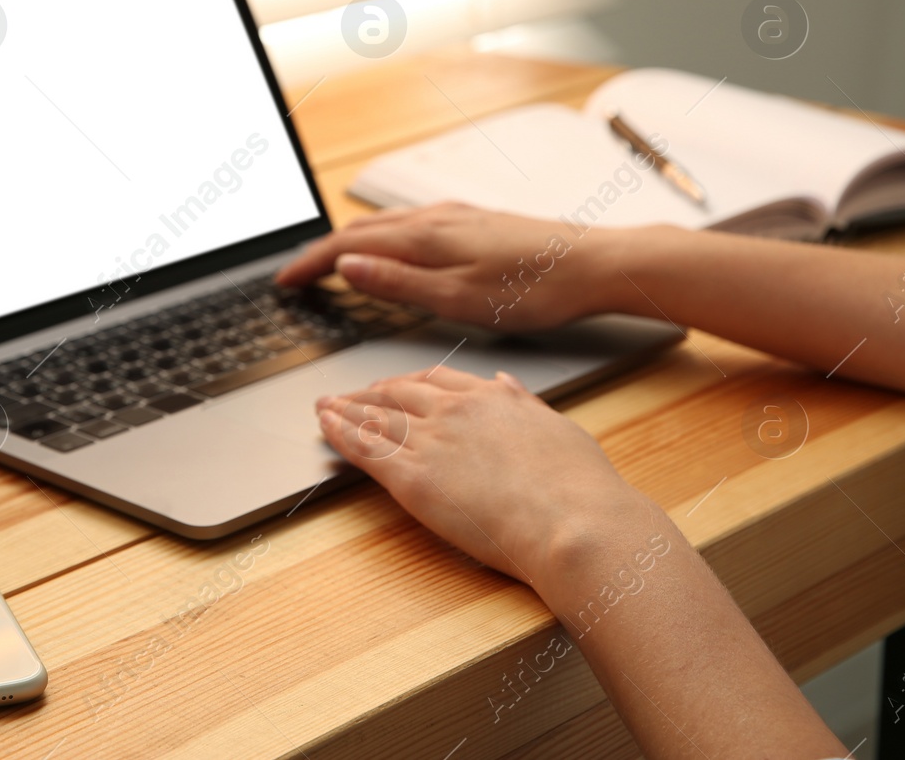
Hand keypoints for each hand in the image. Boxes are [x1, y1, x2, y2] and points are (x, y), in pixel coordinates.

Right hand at [277, 203, 617, 330]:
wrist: (595, 263)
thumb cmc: (535, 287)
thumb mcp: (460, 298)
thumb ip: (400, 284)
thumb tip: (348, 268)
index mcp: (425, 237)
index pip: (347, 246)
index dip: (310, 264)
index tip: (284, 281)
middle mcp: (435, 218)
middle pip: (360, 230)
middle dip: (321, 251)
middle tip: (296, 275)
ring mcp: (456, 217)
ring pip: (385, 226)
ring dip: (350, 243)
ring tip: (330, 264)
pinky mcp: (474, 222)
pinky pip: (409, 226)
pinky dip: (381, 239)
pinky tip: (390, 252)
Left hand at [315, 366, 651, 588]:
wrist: (574, 523)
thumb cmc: (580, 490)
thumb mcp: (558, 429)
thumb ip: (525, 404)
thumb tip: (506, 383)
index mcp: (492, 399)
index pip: (437, 381)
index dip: (409, 383)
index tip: (395, 386)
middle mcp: (456, 411)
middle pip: (398, 392)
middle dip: (369, 393)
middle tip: (349, 396)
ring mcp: (431, 442)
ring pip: (376, 417)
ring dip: (345, 409)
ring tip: (324, 407)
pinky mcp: (412, 479)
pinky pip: (365, 449)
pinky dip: (340, 434)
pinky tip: (325, 427)